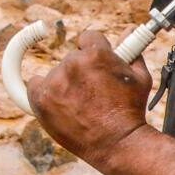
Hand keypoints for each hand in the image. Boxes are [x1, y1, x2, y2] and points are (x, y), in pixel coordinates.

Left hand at [27, 30, 151, 164]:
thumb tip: (127, 31)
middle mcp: (73, 64)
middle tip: (94, 91)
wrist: (118, 143)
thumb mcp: (140, 77)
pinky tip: (53, 100)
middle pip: (72, 58)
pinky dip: (42, 92)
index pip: (88, 38)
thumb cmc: (131, 111)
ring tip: (81, 105)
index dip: (93, 51)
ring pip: (56, 74)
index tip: (95, 63)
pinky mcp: (42, 100)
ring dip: (66, 84)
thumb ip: (131, 50)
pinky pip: (34, 86)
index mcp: (96, 54)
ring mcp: (56, 82)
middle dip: (82, 71)